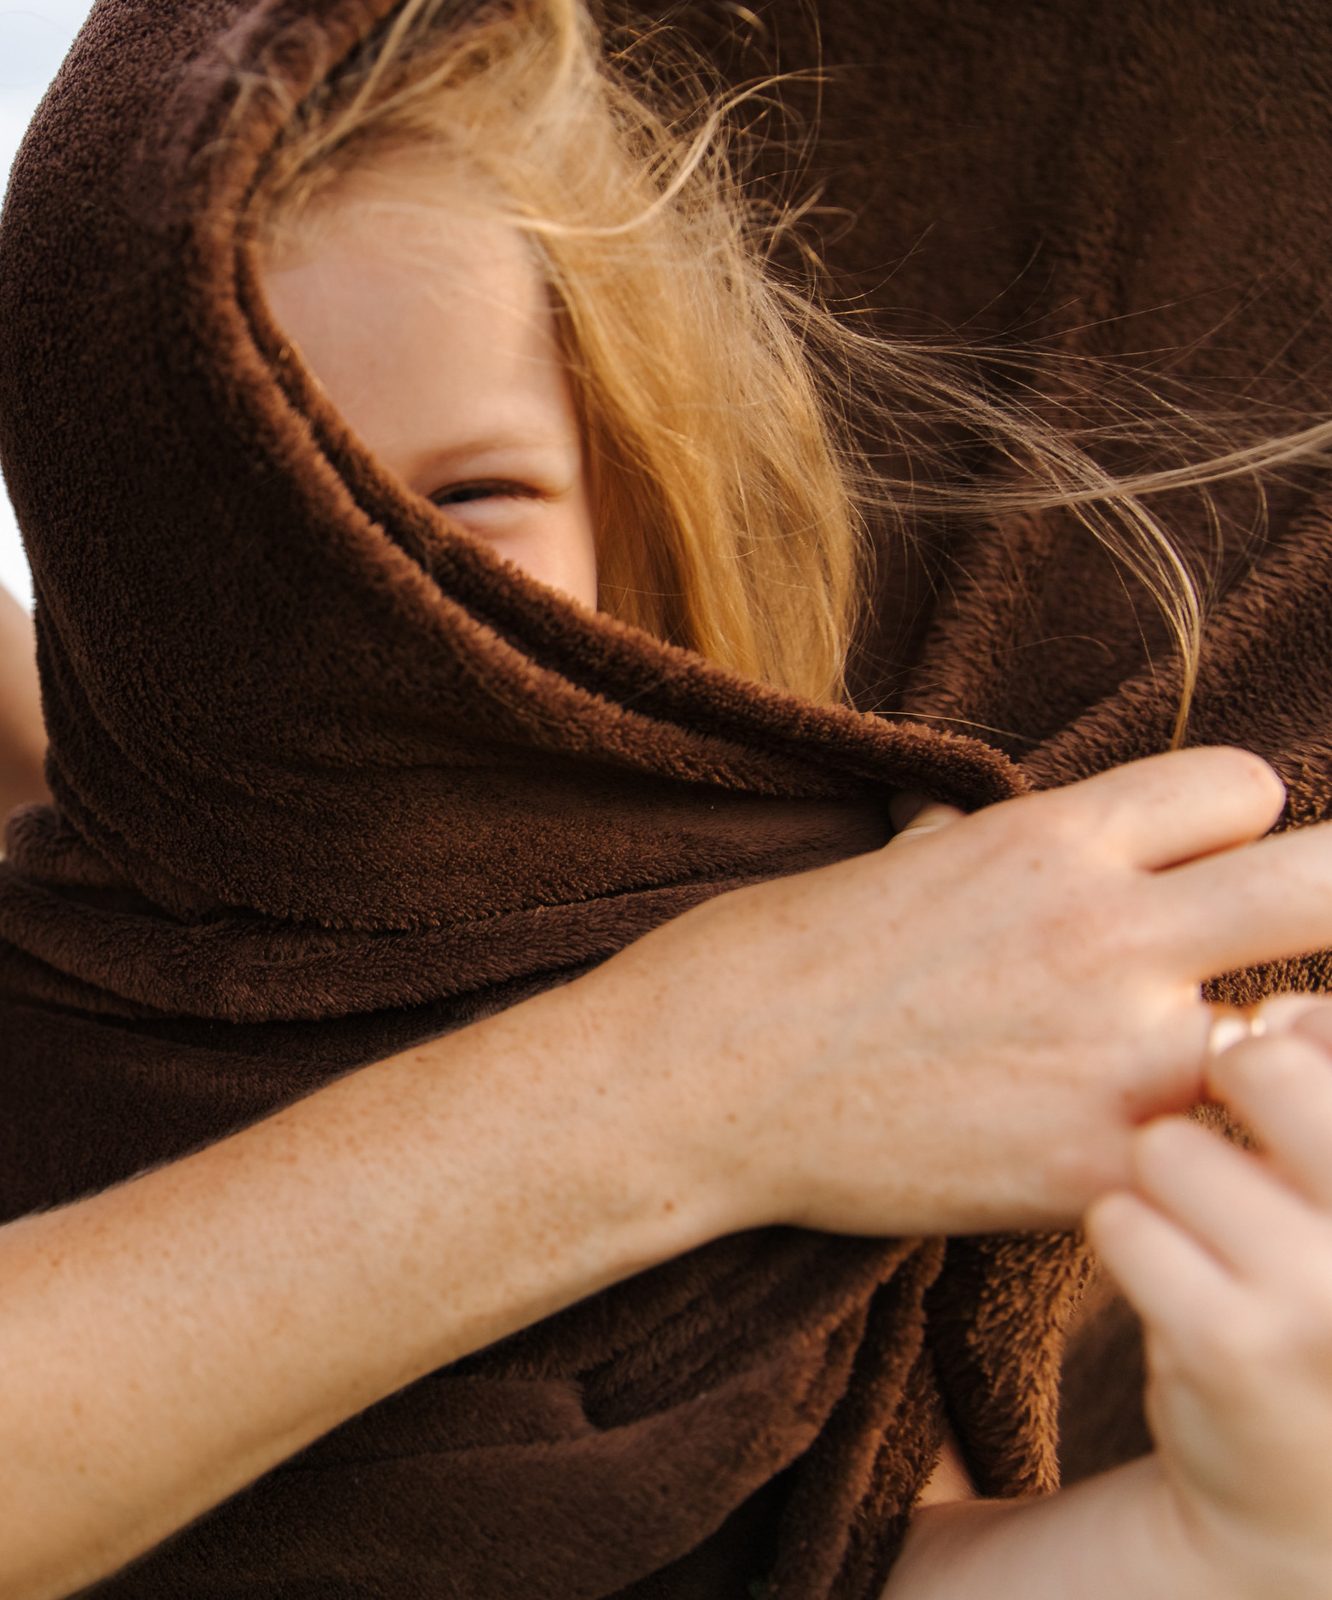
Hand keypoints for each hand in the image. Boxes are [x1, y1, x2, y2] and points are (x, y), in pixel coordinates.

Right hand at [570, 748, 1331, 1239]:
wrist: (691, 1089)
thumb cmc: (759, 964)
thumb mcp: (885, 861)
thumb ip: (981, 849)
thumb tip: (980, 830)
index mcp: (1051, 840)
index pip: (1248, 791)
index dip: (1231, 828)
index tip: (1199, 865)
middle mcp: (1107, 935)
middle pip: (1328, 889)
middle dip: (1324, 907)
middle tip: (1280, 941)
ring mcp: (1115, 1060)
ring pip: (1277, 1044)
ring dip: (1228, 1055)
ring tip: (1137, 1072)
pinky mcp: (1095, 1168)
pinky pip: (1196, 1151)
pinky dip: (1159, 1151)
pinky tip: (1079, 1148)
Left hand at [1088, 1002, 1331, 1599]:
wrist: (1303, 1484)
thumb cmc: (1323, 1291)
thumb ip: (1327, 1088)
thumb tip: (1277, 1010)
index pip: (1331, 1035)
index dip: (1300, 1041)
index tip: (1286, 1093)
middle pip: (1265, 1066)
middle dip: (1227, 1079)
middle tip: (1234, 1136)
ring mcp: (1326, 1295)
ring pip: (1170, 1147)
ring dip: (1166, 1179)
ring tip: (1212, 1234)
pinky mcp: (1230, 1343)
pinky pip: (1121, 1218)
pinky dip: (1130, 1236)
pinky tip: (1174, 1281)